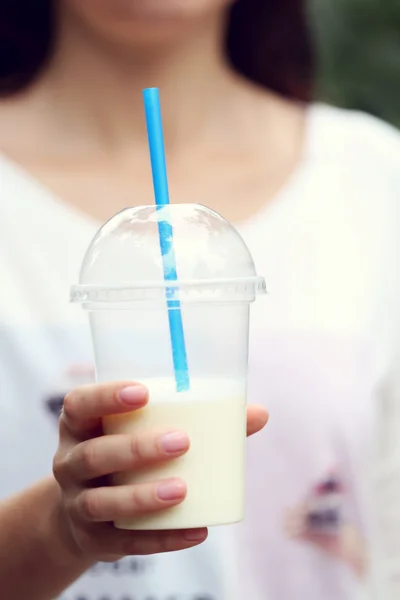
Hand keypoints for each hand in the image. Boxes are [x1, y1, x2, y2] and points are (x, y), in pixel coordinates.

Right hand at [53, 381, 267, 561]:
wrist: (84, 511)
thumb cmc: (124, 457)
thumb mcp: (140, 431)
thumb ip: (198, 419)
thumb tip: (259, 413)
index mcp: (80, 426)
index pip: (78, 404)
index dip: (105, 397)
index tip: (143, 393)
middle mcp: (70, 463)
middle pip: (93, 455)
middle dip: (136, 449)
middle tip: (182, 442)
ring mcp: (77, 504)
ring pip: (102, 502)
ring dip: (142, 497)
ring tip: (182, 490)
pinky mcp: (93, 540)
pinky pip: (124, 543)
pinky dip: (161, 539)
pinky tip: (195, 532)